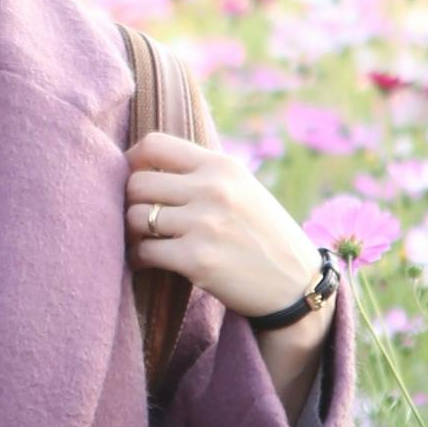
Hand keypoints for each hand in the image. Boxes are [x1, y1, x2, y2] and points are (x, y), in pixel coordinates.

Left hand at [123, 130, 321, 318]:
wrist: (296, 282)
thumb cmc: (262, 233)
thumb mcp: (242, 188)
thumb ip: (201, 174)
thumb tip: (144, 163)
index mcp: (222, 166)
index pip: (155, 144)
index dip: (133, 160)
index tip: (134, 177)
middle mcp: (212, 190)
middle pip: (137, 182)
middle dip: (131, 201)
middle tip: (141, 216)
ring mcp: (204, 224)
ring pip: (135, 217)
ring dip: (133, 232)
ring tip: (145, 240)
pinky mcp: (196, 260)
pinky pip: (144, 252)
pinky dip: (138, 259)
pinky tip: (146, 262)